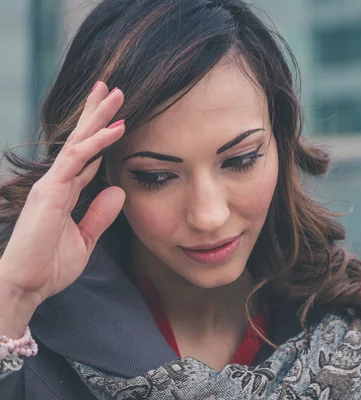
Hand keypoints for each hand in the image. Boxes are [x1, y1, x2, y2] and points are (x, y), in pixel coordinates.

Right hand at [0, 82, 125, 305]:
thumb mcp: (84, 239)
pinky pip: (76, 158)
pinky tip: (115, 127)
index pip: (86, 156)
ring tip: (115, 93)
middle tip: (112, 89)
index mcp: (66, 192)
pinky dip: (97, 141)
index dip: (100, 136)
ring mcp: (53, 183)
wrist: (26, 286)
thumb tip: (118, 191)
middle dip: (96, 113)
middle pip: (81, 139)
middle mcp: (58, 182)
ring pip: (79, 140)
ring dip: (98, 116)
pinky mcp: (50, 190)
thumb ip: (100, 215)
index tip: (118, 119)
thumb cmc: (49, 266)